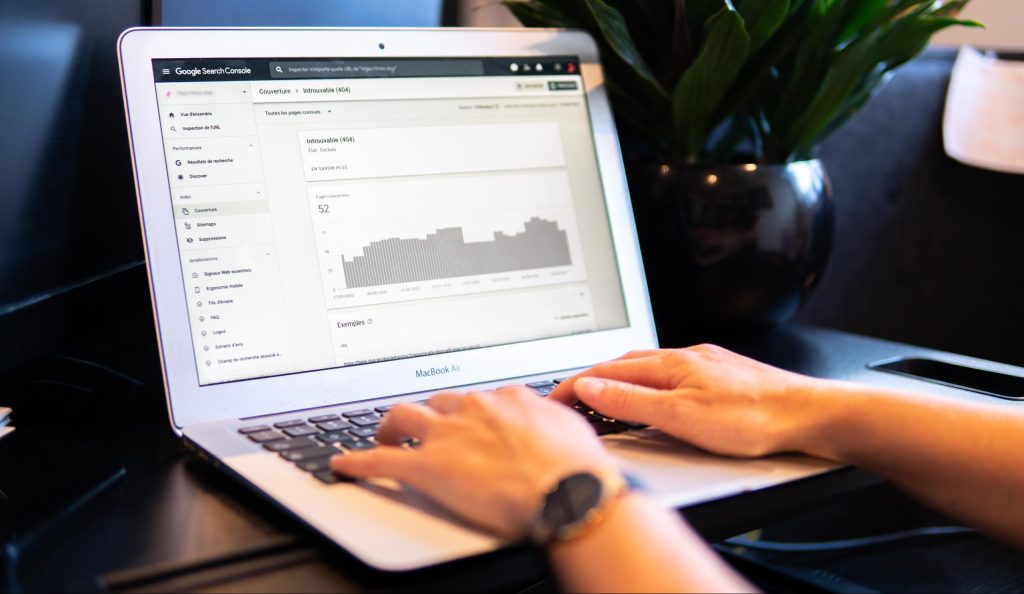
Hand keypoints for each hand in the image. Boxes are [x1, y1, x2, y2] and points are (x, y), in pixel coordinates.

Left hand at [330, 386, 619, 539]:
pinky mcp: (428, 466)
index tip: (469, 420)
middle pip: (438, 401)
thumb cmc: (578, 468)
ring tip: (384, 434)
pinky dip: (358, 461)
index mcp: (508, 399)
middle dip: (428, 412)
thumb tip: (559, 429)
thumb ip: (554, 424)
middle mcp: (474, 409)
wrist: (569, 490)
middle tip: (424, 425)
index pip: (480, 398)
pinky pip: (381, 460)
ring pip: (404, 415)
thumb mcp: (573, 431)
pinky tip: (345, 464)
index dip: (470, 411)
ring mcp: (448, 435)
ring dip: (390, 425)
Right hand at [550, 344, 830, 457]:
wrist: (808, 415)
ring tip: (602, 399)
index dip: (573, 385)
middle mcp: (683, 357)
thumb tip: (590, 389)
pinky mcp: (719, 374)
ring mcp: (702, 364)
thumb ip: (632, 403)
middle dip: (590, 380)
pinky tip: (653, 397)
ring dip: (617, 381)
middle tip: (569, 400)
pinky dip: (645, 385)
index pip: (604, 372)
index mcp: (668, 365)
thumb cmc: (753, 418)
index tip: (551, 399)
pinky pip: (668, 374)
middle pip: (622, 365)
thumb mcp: (682, 417)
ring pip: (646, 367)